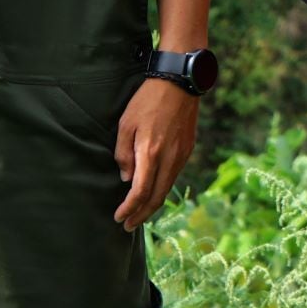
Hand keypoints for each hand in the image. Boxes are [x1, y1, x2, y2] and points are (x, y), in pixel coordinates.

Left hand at [112, 77, 199, 230]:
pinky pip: (174, 176)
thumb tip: (126, 179)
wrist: (180, 82)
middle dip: (141, 215)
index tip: (119, 218)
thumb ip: (123, 154)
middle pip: (157, 197)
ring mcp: (181, 155)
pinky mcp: (187, 149)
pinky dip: (162, 189)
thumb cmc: (147, 100)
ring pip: (167, 188)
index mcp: (151, 152)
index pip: (140, 192)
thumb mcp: (125, 123)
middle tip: (128, 226)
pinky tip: (154, 190)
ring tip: (139, 213)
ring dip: (153, 204)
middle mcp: (169, 158)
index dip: (129, 208)